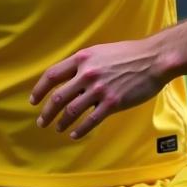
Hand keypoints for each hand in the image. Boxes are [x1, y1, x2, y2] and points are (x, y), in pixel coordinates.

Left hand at [30, 39, 166, 140]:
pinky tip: (74, 134)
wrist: (153, 59)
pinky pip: (91, 120)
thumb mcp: (99, 52)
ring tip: (57, 129)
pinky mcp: (113, 103)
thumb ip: (83, 64)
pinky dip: (80, 130)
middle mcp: (87, 74)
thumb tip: (68, 78)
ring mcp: (99, 89)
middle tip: (41, 122)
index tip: (33, 101)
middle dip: (46, 112)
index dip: (39, 90)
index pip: (52, 75)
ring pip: (71, 111)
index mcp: (82, 59)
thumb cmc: (127, 54)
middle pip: (58, 97)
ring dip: (61, 122)